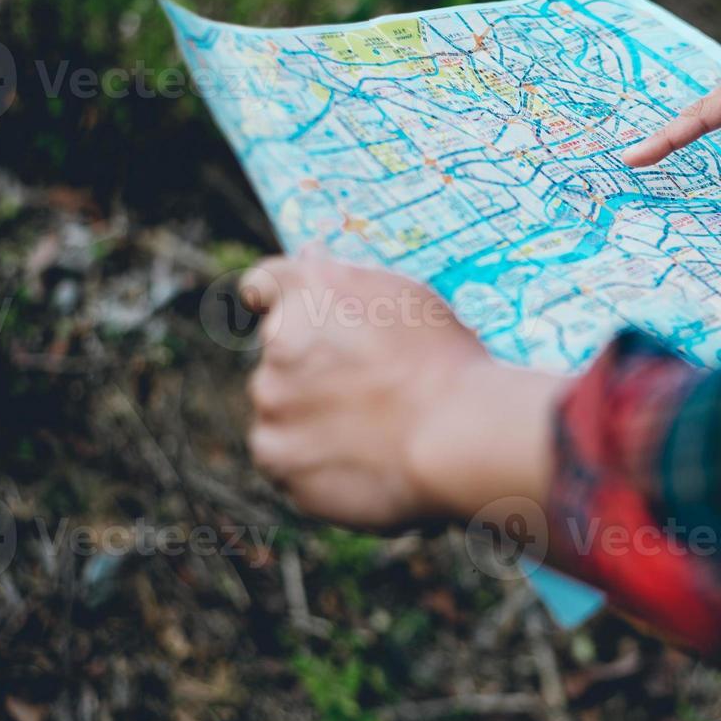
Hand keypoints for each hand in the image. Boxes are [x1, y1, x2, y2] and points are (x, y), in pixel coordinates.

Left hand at [240, 251, 563, 529]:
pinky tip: (359, 464)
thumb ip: (348, 282)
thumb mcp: (408, 299)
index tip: (295, 320)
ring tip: (369, 433)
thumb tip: (310, 256)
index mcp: (307, 291)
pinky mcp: (275, 458)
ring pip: (279, 408)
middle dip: (309, 369)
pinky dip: (312, 463)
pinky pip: (286, 458)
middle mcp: (275, 342)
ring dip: (308, 417)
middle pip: (277, 355)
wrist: (457, 435)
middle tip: (364, 390)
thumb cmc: (444, 361)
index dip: (277, 303)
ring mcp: (271, 404)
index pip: (263, 285)